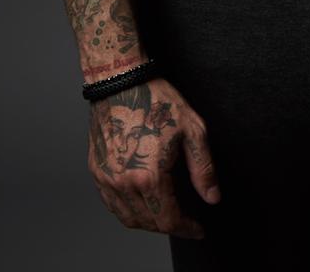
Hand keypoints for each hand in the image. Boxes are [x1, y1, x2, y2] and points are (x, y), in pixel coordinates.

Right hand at [87, 75, 220, 236]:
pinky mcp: (96, 171)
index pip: (168, 220)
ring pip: (128, 218)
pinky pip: (111, 204)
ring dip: (149, 221)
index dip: (187, 229)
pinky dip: (128, 210)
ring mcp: (107, 179)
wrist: (120, 81)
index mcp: (149, 177)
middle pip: (148, 223)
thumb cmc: (157, 100)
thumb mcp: (192, 129)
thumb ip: (203, 169)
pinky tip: (141, 202)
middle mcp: (124, 183)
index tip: (198, 229)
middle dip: (170, 225)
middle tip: (185, 219)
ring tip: (165, 212)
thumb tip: (212, 197)